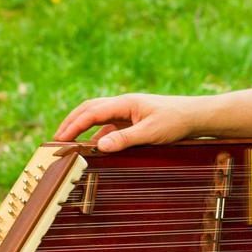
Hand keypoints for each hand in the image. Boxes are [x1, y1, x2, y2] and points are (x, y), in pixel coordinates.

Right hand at [53, 93, 203, 151]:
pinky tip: (93, 149)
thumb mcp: (150, 133)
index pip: (91, 112)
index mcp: (125, 103)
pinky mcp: (133, 122)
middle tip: (56, 140)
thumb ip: (124, 139)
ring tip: (68, 145)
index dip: (73, 126)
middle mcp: (123, 105)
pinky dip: (98, 137)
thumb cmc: (176, 121)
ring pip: (98, 119)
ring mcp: (127, 113)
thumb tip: (99, 147)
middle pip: (89, 110)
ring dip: (82, 130)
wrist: (196, 117)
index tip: (59, 140)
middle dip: (71, 123)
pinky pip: (109, 128)